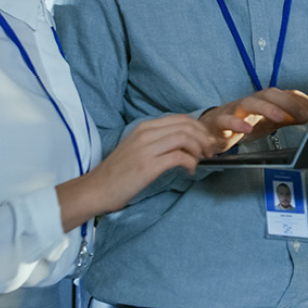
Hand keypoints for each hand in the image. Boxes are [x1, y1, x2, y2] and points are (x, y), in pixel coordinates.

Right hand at [56, 114, 220, 227]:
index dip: (200, 128)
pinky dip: (191, 163)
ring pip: (185, 137)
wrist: (97, 188)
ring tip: (201, 160)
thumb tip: (184, 144)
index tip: (207, 141)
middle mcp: (146, 133)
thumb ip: (158, 141)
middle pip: (186, 125)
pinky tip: (189, 171)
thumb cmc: (118, 172)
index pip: (181, 118)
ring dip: (199, 149)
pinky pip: (179, 157)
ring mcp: (146, 148)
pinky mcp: (148, 165)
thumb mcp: (138, 148)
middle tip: (210, 151)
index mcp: (145, 127)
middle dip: (204, 137)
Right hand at [200, 88, 307, 152]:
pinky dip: (236, 124)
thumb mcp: (269, 121)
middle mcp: (250, 102)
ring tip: (280, 118)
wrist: (210, 131)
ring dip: (266, 109)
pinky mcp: (219, 121)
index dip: (300, 103)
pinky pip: (226, 120)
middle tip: (303, 117)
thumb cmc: (242, 123)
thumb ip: (290, 118)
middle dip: (287, 103)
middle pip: (269, 94)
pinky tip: (246, 130)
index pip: (284, 95)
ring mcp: (234, 110)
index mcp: (263, 101)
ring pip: (249, 103)